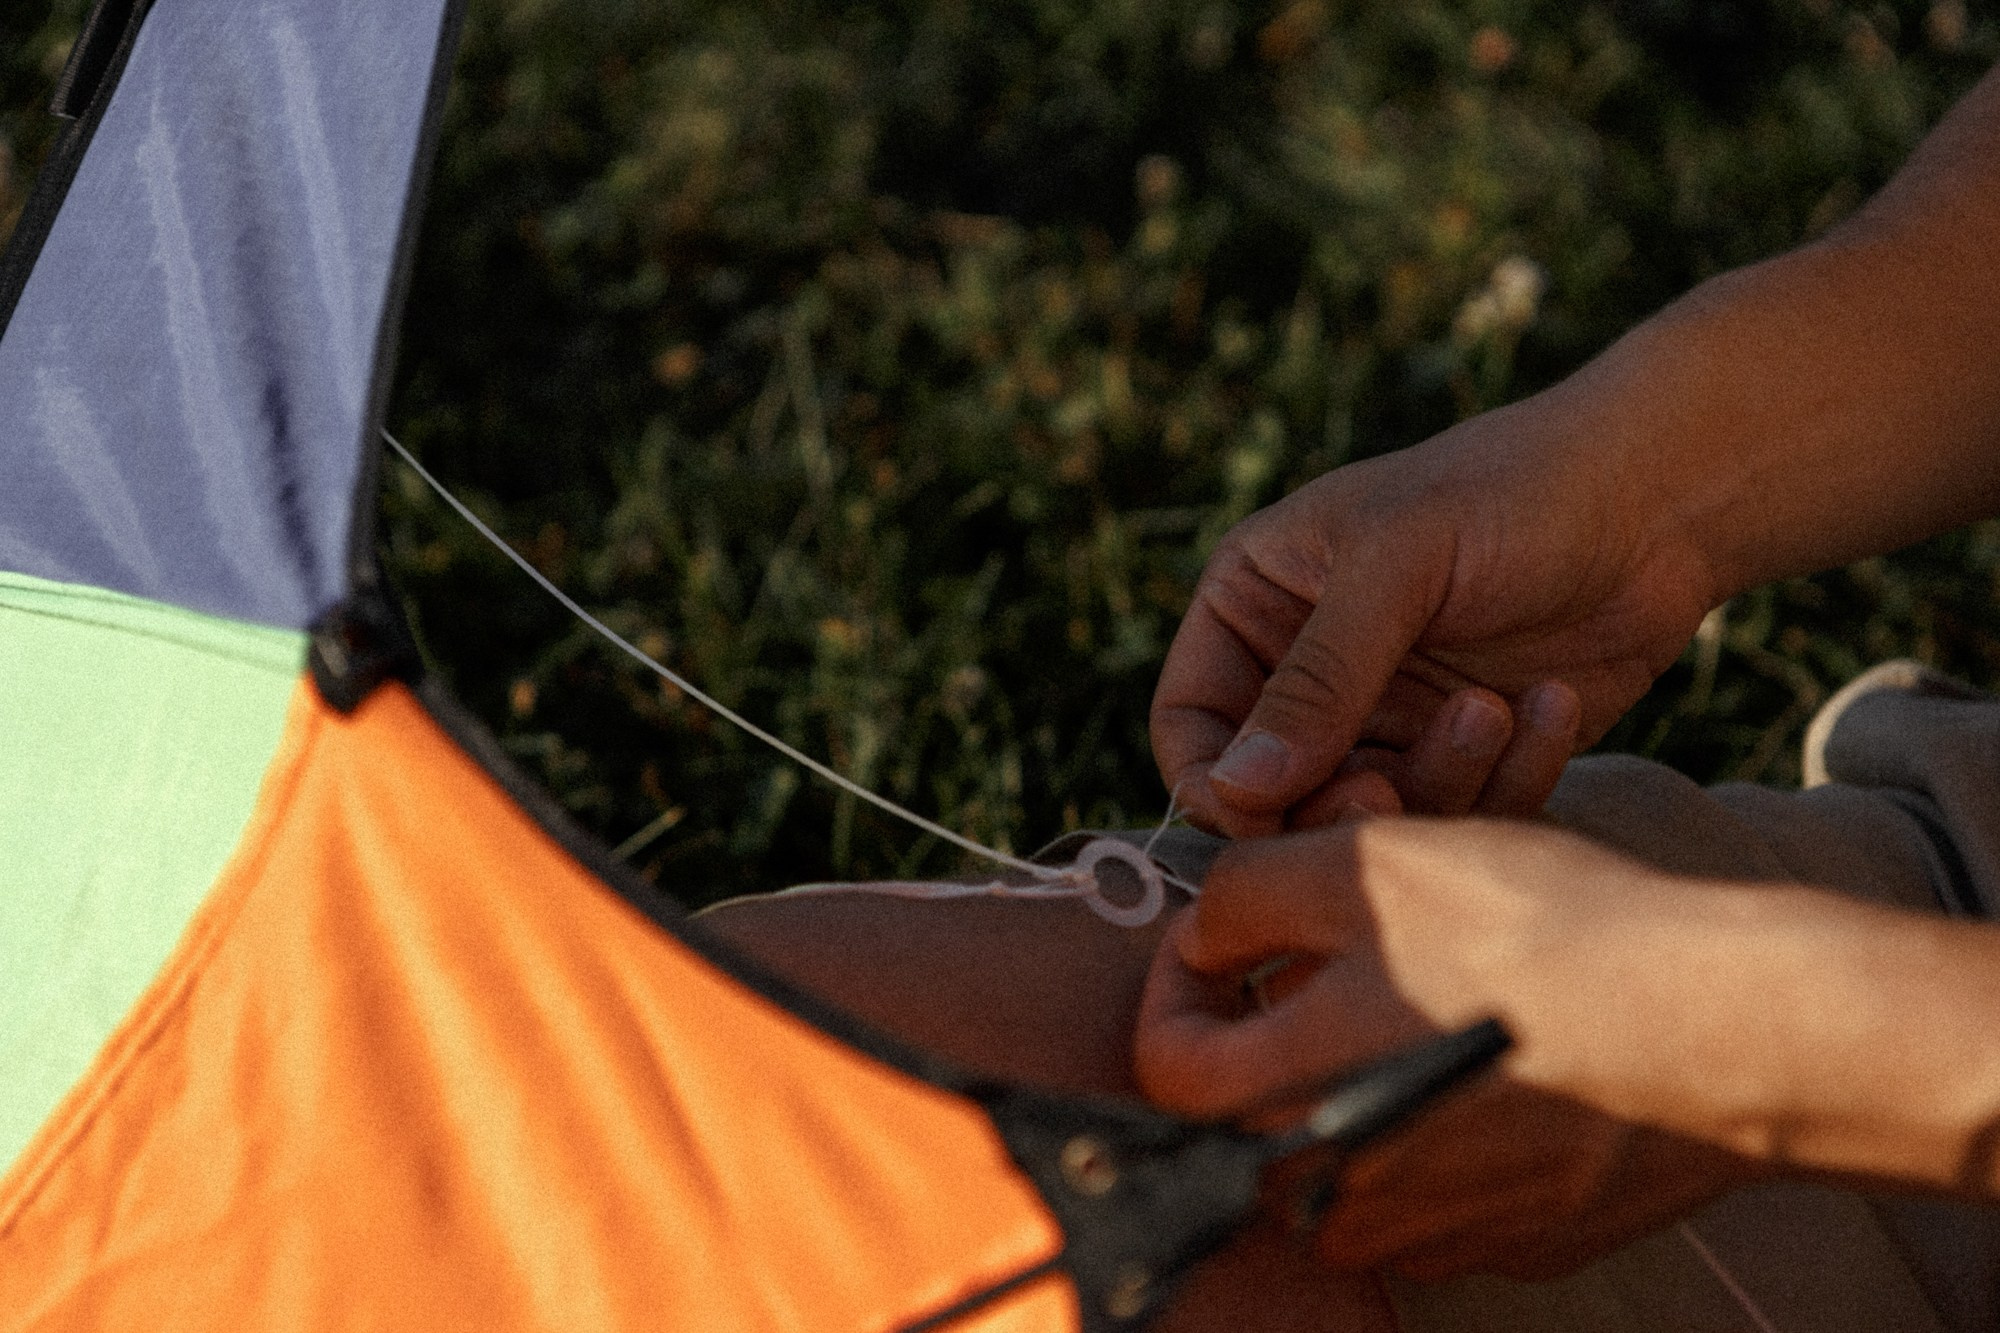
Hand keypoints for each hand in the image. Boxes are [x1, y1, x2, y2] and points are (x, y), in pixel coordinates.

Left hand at [1132, 819, 1795, 1276]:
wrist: (1722, 1027)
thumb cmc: (1532, 936)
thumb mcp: (1360, 864)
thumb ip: (1243, 897)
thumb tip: (1206, 937)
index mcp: (1283, 1115)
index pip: (1166, 1067)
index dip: (1177, 986)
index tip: (1226, 939)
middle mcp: (1347, 1200)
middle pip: (1262, 1114)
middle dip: (1282, 1026)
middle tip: (1337, 956)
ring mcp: (1443, 1235)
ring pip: (1355, 1148)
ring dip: (1367, 1070)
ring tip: (1431, 988)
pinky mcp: (1526, 1242)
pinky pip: (1449, 1180)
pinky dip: (1455, 1116)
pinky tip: (1510, 1045)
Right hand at [1152, 398, 1717, 835]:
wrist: (1661, 501)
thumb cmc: (1514, 494)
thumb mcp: (1399, 566)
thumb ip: (1315, 680)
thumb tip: (1236, 790)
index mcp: (1255, 603)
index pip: (1189, 724)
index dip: (1215, 783)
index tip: (1265, 814)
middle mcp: (1305, 670)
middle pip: (1268, 795)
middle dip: (1326, 806)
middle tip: (1388, 791)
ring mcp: (1384, 717)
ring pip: (1364, 817)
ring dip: (1430, 786)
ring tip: (1491, 713)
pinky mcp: (1462, 754)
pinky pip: (1451, 815)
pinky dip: (1500, 781)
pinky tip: (1549, 707)